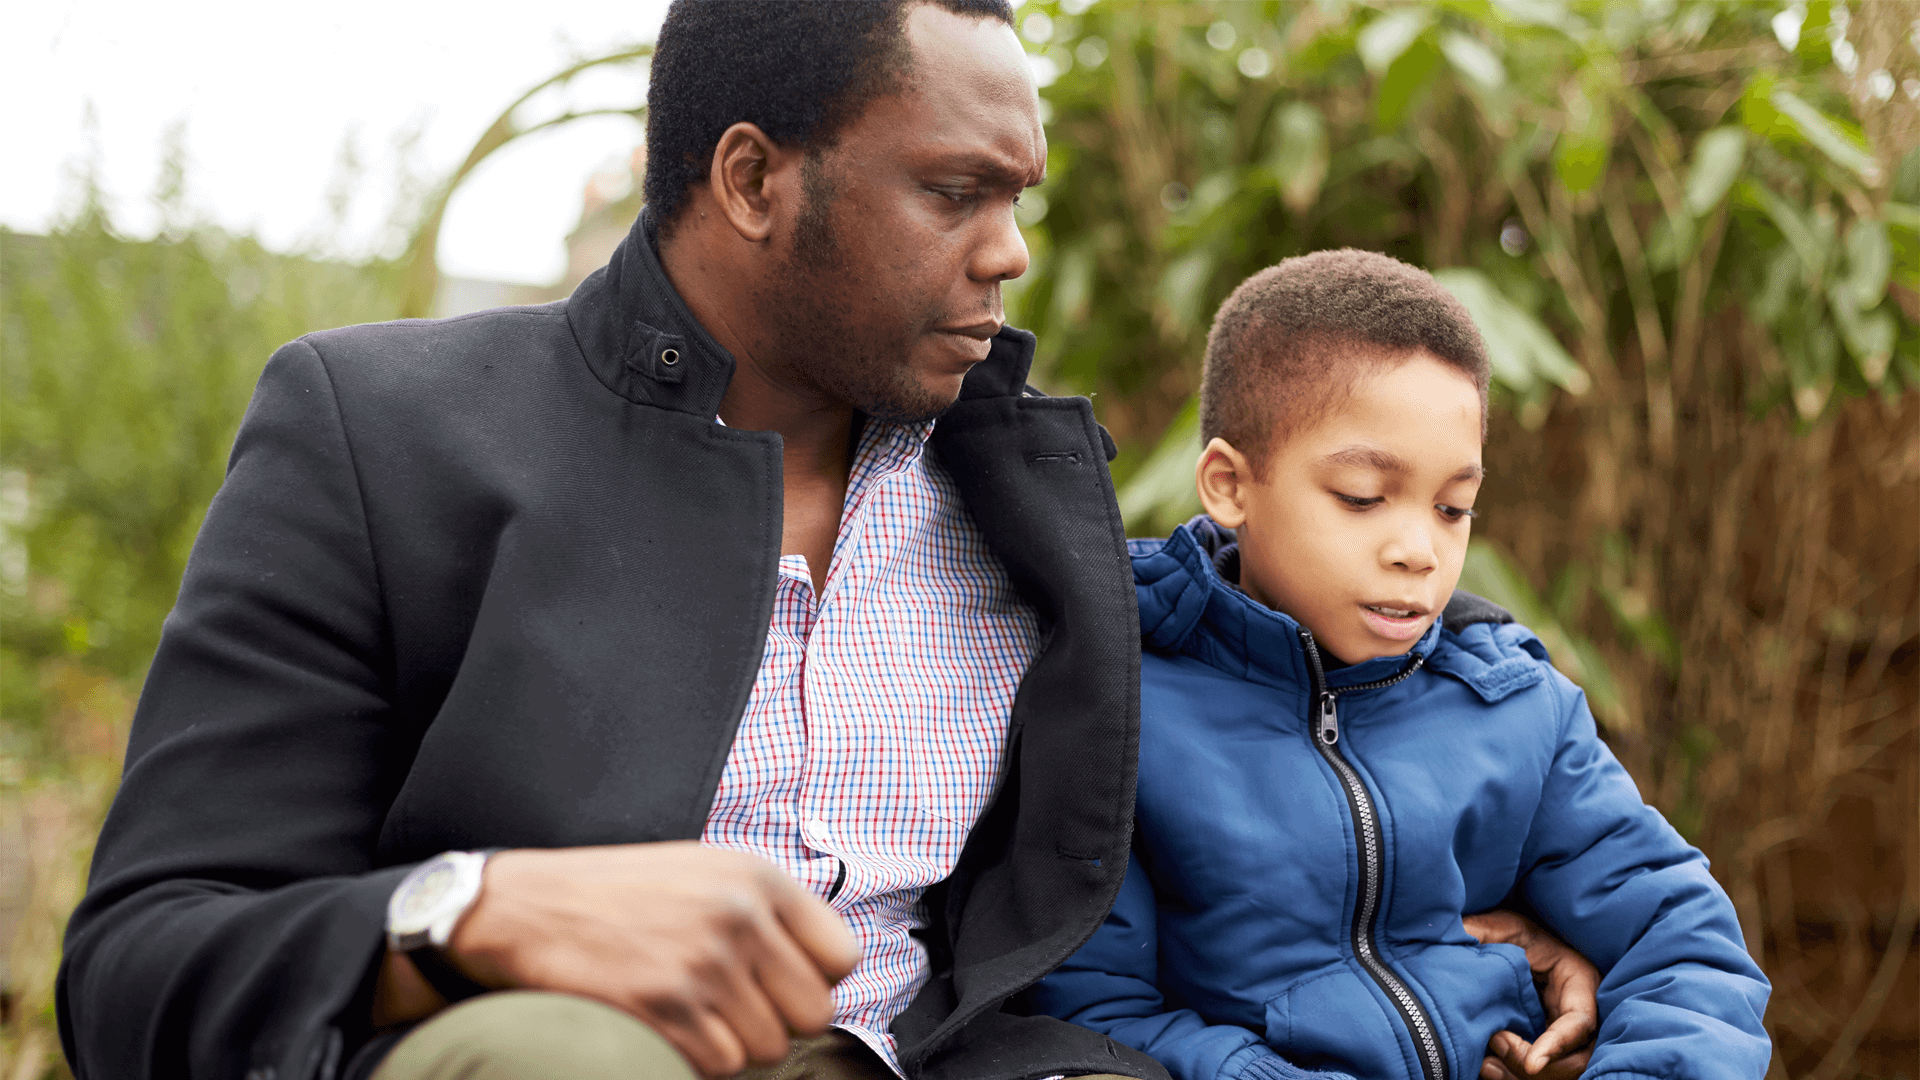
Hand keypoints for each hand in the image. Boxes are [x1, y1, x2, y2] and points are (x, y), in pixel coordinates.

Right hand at [446, 842, 860, 1077]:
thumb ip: (766, 911)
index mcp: (757, 878)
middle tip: (733, 1008)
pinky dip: (696, 1059)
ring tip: (691, 1011)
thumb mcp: (702, 872)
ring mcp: (702, 964)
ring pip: (768, 1047)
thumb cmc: (616, 893)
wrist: (524, 907)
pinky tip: (665, 1027)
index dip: (815, 981)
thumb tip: (824, 969)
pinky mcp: (665, 1007)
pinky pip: (719, 1065)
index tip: (782, 985)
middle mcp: (738, 916)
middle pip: (813, 1012)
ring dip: (734, 1043)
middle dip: (777, 1021)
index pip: (842, 957)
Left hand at [1462, 910, 1596, 1078]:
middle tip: (1495, 1044)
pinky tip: (1486, 1067)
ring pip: (1560, 1071)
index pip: (1579, 1023)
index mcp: (1579, 982)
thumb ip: (1484, 931)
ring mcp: (1565, 1034)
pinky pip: (1541, 1071)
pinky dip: (1515, 1075)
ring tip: (1486, 1064)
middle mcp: (1579, 1014)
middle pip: (1576, 1058)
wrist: (1514, 949)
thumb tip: (1458, 933)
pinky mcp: (1547, 1046)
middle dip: (1538, 1065)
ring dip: (1522, 1075)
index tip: (1530, 1064)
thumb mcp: (1505, 927)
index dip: (1557, 1045)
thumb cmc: (1517, 935)